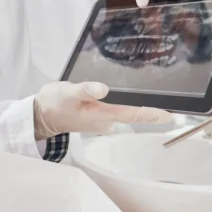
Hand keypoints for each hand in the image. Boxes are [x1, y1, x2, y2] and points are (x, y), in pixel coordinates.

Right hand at [32, 81, 172, 140]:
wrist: (41, 115)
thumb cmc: (55, 103)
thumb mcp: (67, 92)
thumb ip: (85, 90)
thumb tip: (104, 89)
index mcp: (100, 115)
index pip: (131, 115)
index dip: (150, 115)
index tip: (169, 116)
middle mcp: (105, 122)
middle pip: (131, 115)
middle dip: (147, 110)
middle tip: (165, 104)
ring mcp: (102, 122)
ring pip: (124, 113)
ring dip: (134, 107)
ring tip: (150, 97)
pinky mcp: (98, 118)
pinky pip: (116, 111)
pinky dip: (122, 105)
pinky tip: (125, 96)